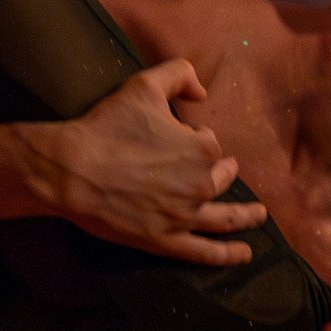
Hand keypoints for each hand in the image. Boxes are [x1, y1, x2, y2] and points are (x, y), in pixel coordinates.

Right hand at [17, 60, 266, 264]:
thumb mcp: (144, 85)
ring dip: (246, 216)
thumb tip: (202, 91)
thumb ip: (179, 75)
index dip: (194, 138)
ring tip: (258, 216)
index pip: (210, 144)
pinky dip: (228, 254)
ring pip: (225, 218)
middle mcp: (200, 185)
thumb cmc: (107, 127)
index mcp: (202, 150)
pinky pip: (205, 252)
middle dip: (224, 172)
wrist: (72, 169)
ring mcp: (185, 217)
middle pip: (220, 179)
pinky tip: (244, 254)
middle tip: (226, 171)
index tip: (178, 136)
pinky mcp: (166, 241)